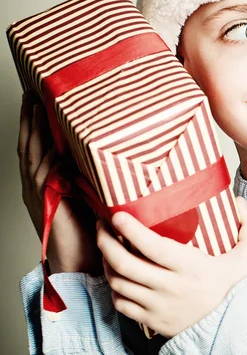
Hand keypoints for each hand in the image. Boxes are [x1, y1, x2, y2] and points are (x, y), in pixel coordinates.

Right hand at [17, 92, 102, 275]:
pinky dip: (46, 160)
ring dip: (34, 132)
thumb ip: (91, 172)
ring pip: (32, 156)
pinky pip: (43, 177)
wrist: (81, 260)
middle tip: (32, 94)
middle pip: (29, 145)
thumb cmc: (90, 227)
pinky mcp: (47, 204)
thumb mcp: (91, 192)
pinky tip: (52, 146)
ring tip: (38, 108)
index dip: (36, 123)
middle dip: (30, 119)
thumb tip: (108, 149)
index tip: (39, 98)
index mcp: (46, 180)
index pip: (38, 145)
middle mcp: (38, 184)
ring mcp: (39, 193)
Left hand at [96, 197, 246, 337]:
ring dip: (106, 262)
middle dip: (106, 241)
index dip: (131, 230)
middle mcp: (170, 288)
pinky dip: (113, 287)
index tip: (118, 215)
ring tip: (106, 245)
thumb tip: (235, 201)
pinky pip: (121, 304)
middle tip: (102, 224)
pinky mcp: (152, 322)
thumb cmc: (239, 289)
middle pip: (125, 264)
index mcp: (191, 268)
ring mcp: (158, 307)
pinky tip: (116, 273)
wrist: (235, 331)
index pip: (152, 246)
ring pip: (118, 283)